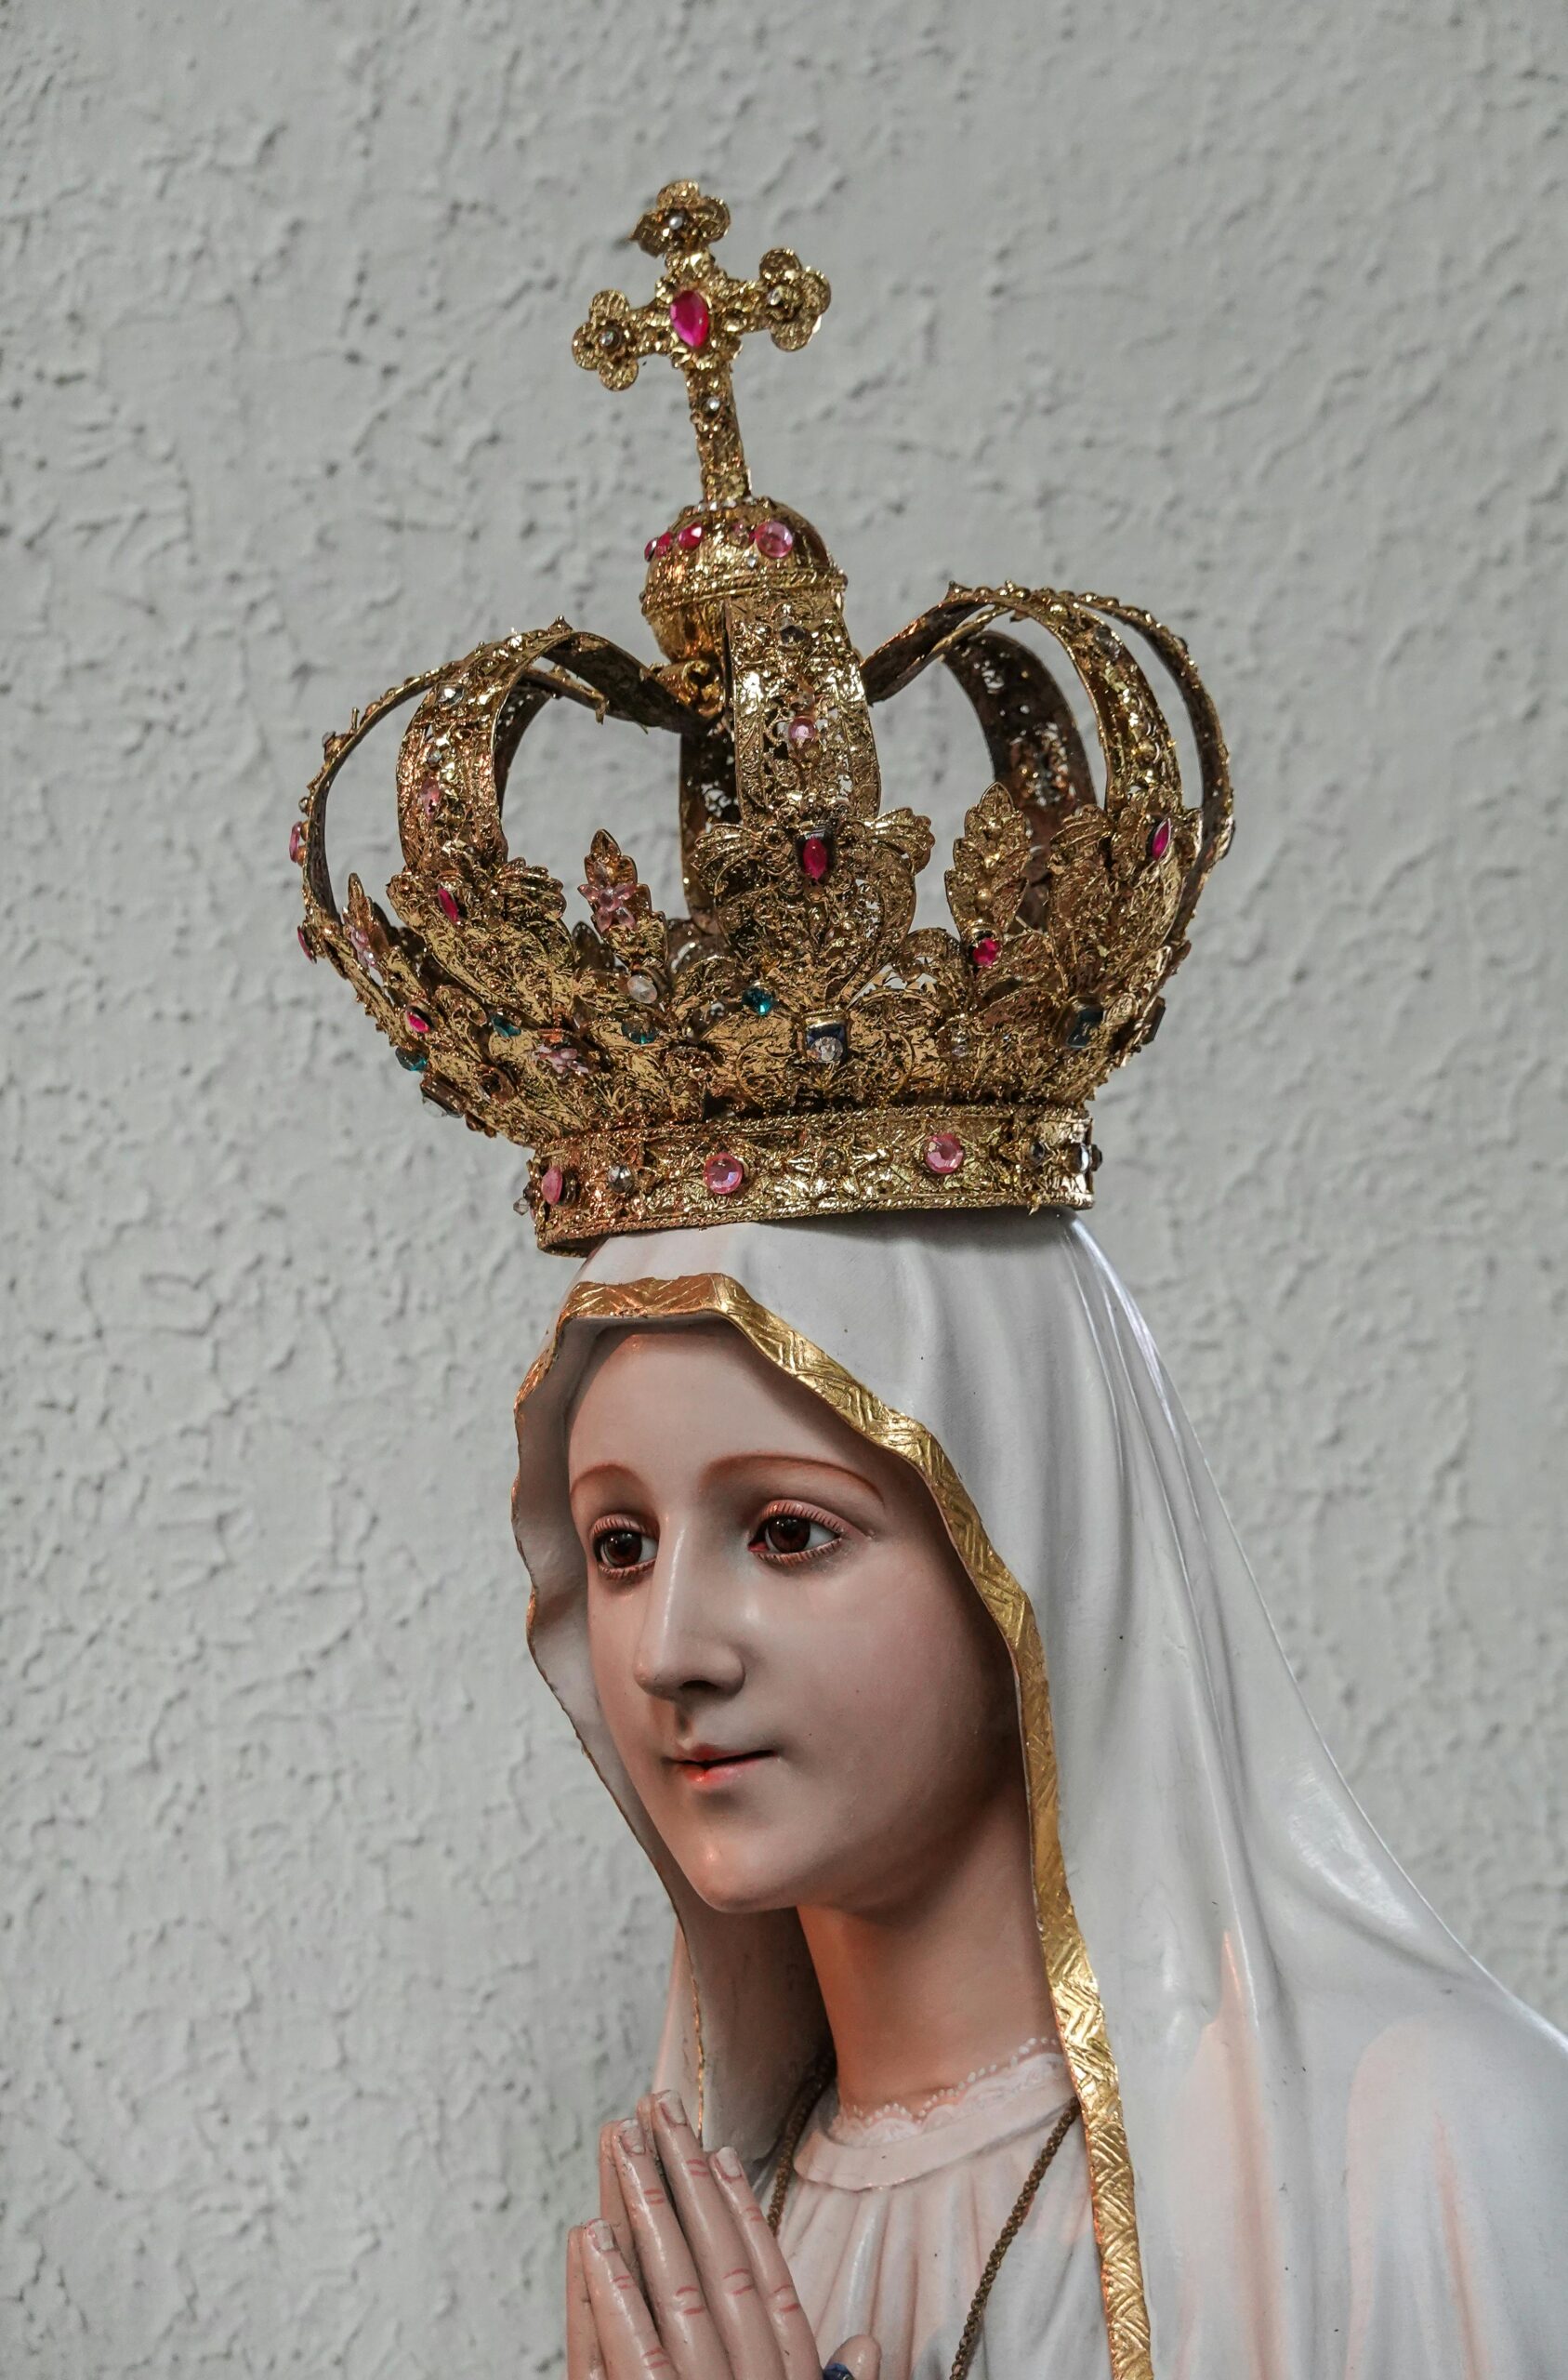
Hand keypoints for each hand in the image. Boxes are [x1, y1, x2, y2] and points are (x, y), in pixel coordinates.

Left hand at [566, 2088, 878, 2379]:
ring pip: (672, 2290)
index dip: (744, 2213)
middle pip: (716, 2265)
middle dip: (686, 2177)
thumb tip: (867, 2342)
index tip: (723, 2151)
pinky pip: (625, 2355)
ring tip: (620, 2141)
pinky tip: (591, 2235)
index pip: (769, 2281)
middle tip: (658, 2106)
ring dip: (644, 2207)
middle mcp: (749, 2379)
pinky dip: (610, 2292)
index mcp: (789, 2378)